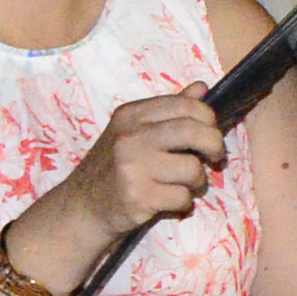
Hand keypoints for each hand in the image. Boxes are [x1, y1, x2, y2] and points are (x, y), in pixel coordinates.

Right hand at [63, 92, 228, 235]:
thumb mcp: (134, 131)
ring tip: (184, 184)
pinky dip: (182, 203)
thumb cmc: (114, 168)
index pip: (186, 104)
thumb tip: (202, 88)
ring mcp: (131, 167)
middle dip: (215, 145)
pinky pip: (182, 198)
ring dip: (198, 181)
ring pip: (192, 169)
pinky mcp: (137, 197)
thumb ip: (168, 111)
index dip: (208, 119)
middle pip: (194, 131)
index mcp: (131, 115)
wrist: (81, 207)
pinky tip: (167, 201)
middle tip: (215, 157)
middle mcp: (129, 137)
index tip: (211, 132)